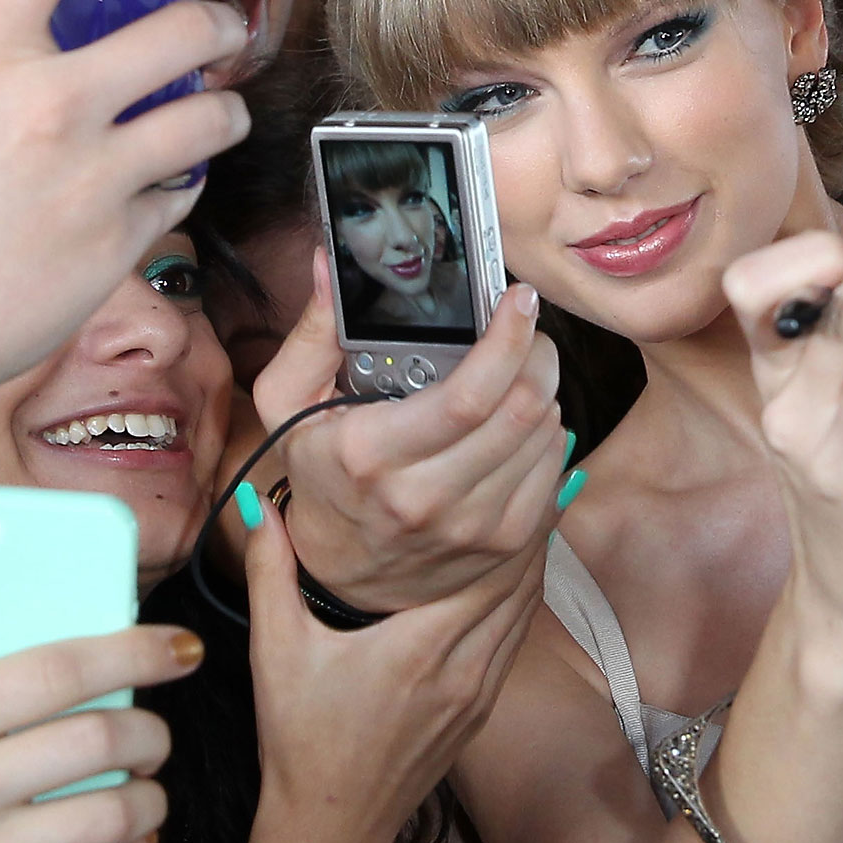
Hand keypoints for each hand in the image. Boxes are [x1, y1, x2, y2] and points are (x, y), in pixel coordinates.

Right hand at [0, 0, 249, 423]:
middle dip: (215, 23)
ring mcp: (94, 174)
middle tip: (221, 29)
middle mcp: (48, 104)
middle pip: (180, 28)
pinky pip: (181, 192)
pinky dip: (176, 186)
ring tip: (217, 113)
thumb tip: (41, 30)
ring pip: (210, 116)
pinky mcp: (123, 238)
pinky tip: (157, 187)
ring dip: (223, 110)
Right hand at [241, 481, 539, 842]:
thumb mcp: (275, 651)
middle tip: (541, 469)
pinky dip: (520, 601)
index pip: (491, 567)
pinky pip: (513, 641)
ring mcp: (480, 693)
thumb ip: (270, 572)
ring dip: (532, 561)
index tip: (520, 468)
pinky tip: (515, 572)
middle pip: (521, 582)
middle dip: (533, 525)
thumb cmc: (300, 741)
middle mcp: (464, 668)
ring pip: (525, 612)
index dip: (513, 515)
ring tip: (540, 506)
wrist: (331, 826)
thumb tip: (262, 506)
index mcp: (420, 647)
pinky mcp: (481, 712)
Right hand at [250, 251, 567, 613]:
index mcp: (372, 455)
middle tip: (525, 330)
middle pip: (521, 410)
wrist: (345, 576)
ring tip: (518, 374)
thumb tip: (328, 266)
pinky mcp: (505, 543)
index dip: (507, 339)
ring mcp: (472, 526)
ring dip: (543, 390)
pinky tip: (520, 421)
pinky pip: (553, 468)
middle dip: (536, 354)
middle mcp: (426, 496)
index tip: (520, 299)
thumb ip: (312, 335)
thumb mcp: (288, 406)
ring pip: (545, 435)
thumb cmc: (322, 479)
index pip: (468, 396)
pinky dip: (548, 432)